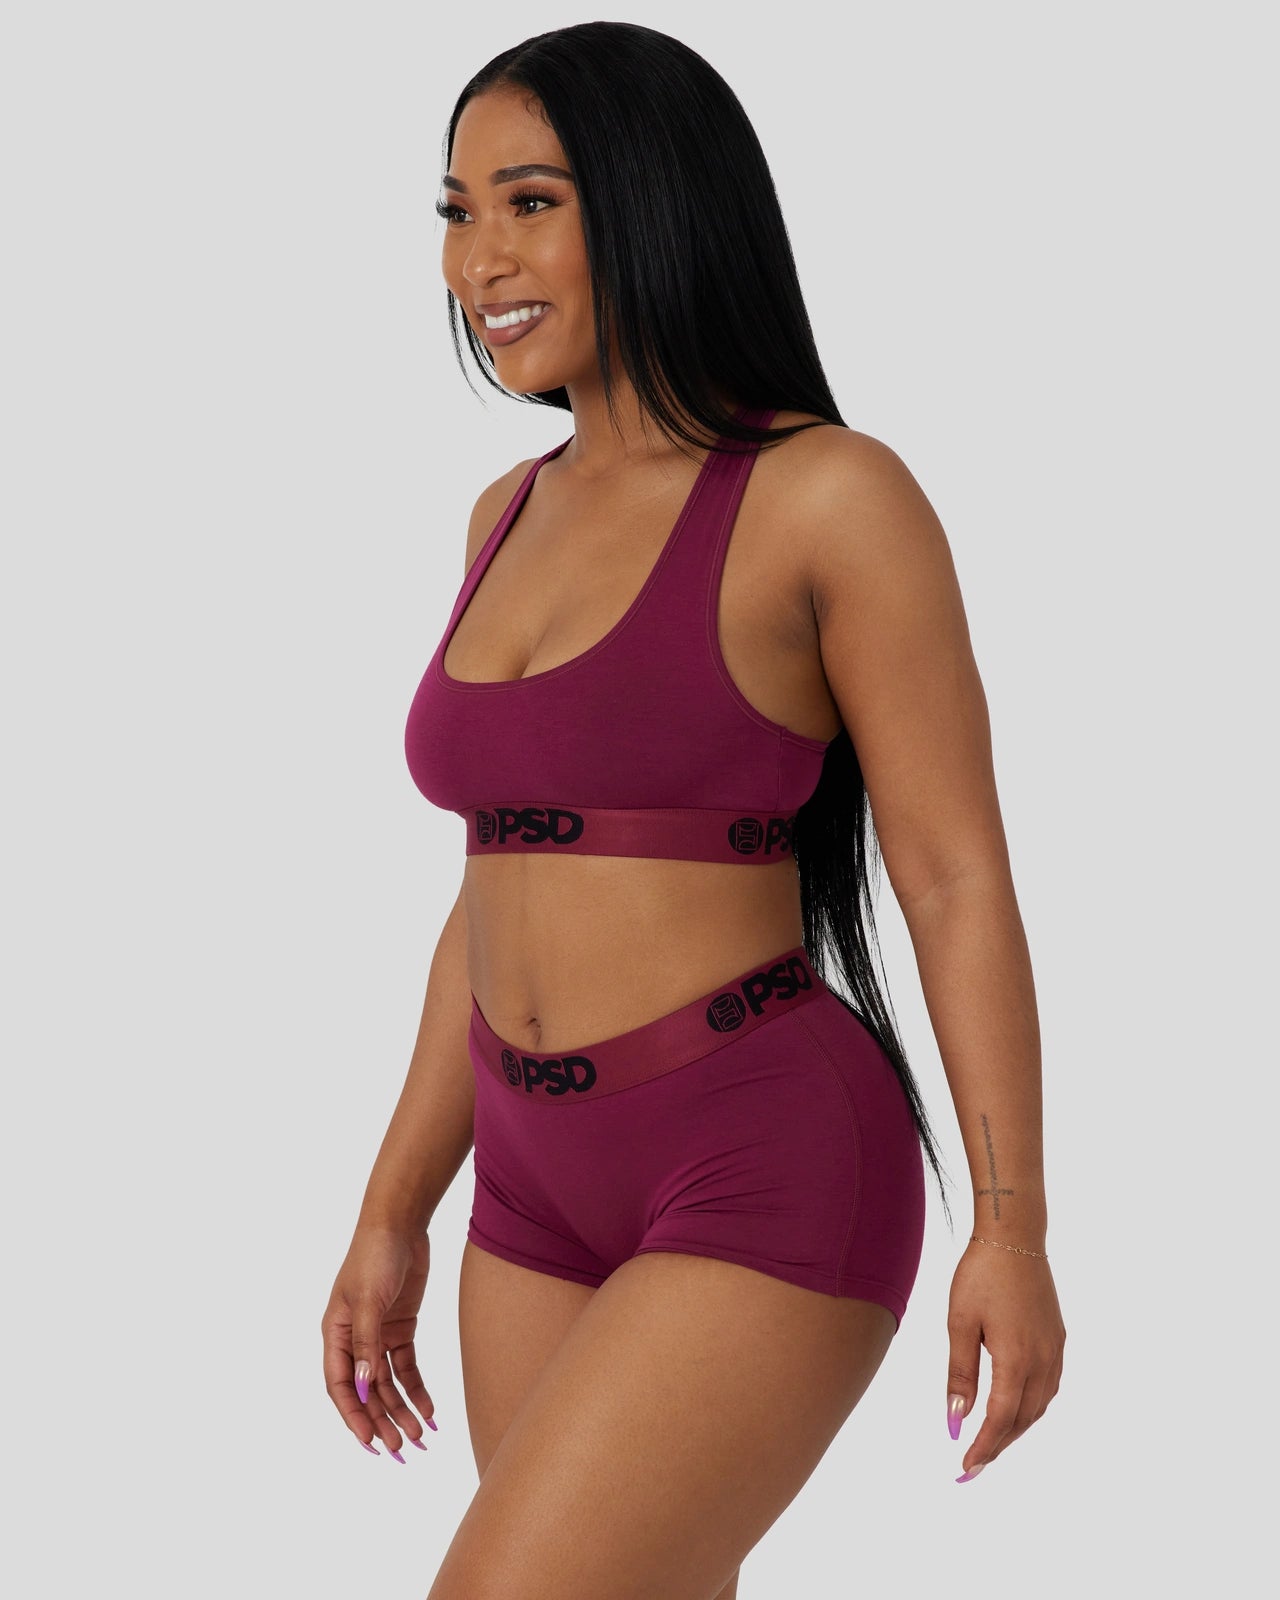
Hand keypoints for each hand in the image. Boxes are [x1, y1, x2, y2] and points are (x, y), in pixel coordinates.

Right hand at [321, 1225, 436, 1459]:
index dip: (354, 1417)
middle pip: (366, 1392)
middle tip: (401, 1451)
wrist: (400, 1224)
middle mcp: (353, 1340)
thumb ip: (367, 1343)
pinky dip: (417, 1389)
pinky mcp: (400, 1328)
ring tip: (420, 1438)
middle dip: (382, 1422)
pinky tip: (431, 1409)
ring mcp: (377, 1335)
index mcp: (335, 1334)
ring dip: (402, 1411)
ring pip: (388, 1385)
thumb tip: (366, 1386)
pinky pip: (407, 1367)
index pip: (341, 1386)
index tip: (371, 1443)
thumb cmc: (375, 1256)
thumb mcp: (369, 1299)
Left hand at [945, 1237, 1064, 1479]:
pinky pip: (1048, 1386)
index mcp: (1016, 1358)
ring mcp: (1054, 1350)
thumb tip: (956, 1417)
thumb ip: (960, 1373)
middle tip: (973, 1465)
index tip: (965, 1468)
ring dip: (1015, 1428)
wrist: (1014, 1237)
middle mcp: (1042, 1360)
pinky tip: (1014, 1408)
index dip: (984, 1447)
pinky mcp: (1057, 1339)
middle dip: (998, 1445)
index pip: (1000, 1418)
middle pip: (1022, 1419)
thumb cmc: (980, 1275)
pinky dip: (1030, 1406)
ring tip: (990, 1442)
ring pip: (1038, 1406)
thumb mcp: (959, 1322)